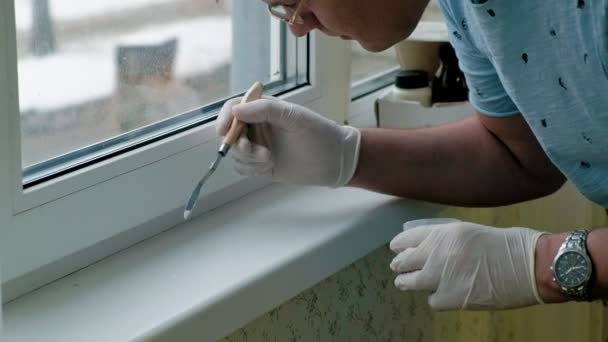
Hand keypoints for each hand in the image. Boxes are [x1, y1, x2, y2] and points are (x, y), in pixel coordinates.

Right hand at [217, 96, 360, 186]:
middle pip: (231, 133)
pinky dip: (251, 169)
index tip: (223, 131)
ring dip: (248, 158)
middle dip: (238, 143)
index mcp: (265, 110)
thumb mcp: (293, 116)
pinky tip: (269, 166)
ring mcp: (260, 146)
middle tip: (254, 150)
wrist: (335, 160)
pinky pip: (243, 167)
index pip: (235, 108)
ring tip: (269, 159)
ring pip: (236, 153)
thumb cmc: (318, 133)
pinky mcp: (262, 165)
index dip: (225, 118)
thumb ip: (265, 110)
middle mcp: (259, 127)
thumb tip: (236, 110)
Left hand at [389, 220, 545, 309]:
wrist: (529, 266)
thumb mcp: (469, 230)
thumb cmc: (506, 244)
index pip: (407, 238)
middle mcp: (437, 254)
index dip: (399, 244)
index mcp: (442, 233)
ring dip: (407, 281)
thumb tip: (426, 245)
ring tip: (405, 282)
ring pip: (409, 282)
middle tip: (399, 267)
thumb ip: (445, 237)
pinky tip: (441, 293)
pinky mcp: (451, 298)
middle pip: (403, 261)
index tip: (396, 248)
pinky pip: (432, 299)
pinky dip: (435, 297)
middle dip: (400, 264)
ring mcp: (441, 277)